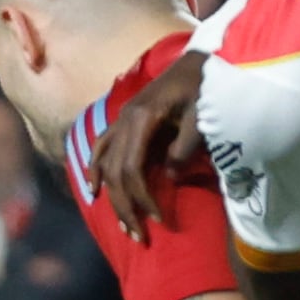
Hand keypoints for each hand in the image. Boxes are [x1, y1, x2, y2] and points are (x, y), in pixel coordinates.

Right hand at [90, 46, 208, 238]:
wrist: (198, 62)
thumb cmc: (205, 87)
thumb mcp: (202, 115)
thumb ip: (186, 146)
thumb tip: (170, 177)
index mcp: (142, 118)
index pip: (132, 168)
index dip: (141, 197)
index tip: (158, 219)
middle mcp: (124, 120)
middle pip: (114, 171)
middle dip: (126, 206)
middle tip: (140, 237)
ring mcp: (120, 119)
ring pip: (104, 163)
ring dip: (111, 195)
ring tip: (122, 224)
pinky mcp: (123, 120)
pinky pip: (100, 147)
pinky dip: (95, 170)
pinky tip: (94, 191)